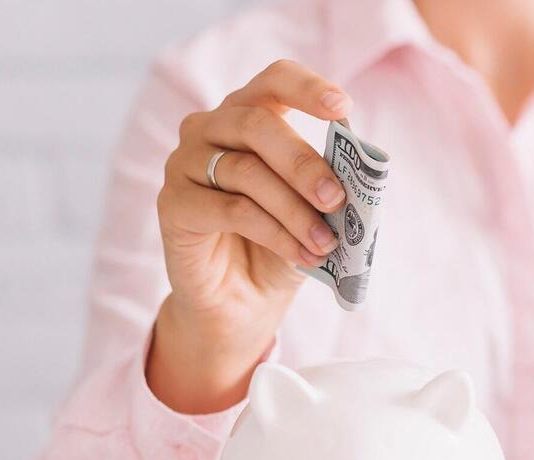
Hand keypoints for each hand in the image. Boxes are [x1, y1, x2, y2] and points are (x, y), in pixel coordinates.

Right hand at [148, 60, 351, 413]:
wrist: (242, 304)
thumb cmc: (281, 247)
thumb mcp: (314, 213)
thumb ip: (329, 186)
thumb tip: (361, 176)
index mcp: (248, 118)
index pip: (274, 81)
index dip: (307, 88)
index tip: (343, 109)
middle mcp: (209, 130)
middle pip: (256, 123)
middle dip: (304, 163)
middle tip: (337, 199)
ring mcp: (183, 164)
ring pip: (245, 171)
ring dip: (294, 210)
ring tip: (325, 243)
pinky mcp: (172, 205)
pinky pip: (230, 209)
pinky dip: (274, 232)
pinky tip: (301, 255)